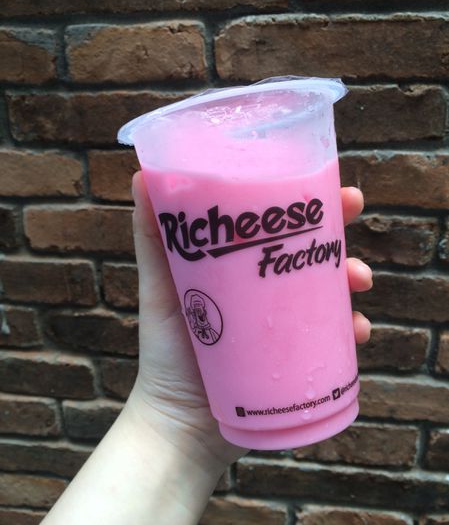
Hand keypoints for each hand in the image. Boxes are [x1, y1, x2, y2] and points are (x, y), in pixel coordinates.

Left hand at [126, 172, 372, 476]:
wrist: (181, 426)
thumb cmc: (165, 352)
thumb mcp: (159, 290)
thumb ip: (151, 239)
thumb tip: (140, 174)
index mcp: (238, 269)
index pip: (274, 225)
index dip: (303, 200)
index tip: (327, 184)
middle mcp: (265, 293)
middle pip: (308, 250)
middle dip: (337, 229)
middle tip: (352, 213)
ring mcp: (284, 326)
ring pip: (328, 292)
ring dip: (350, 278)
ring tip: (358, 281)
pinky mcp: (298, 358)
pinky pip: (333, 339)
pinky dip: (350, 331)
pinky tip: (356, 331)